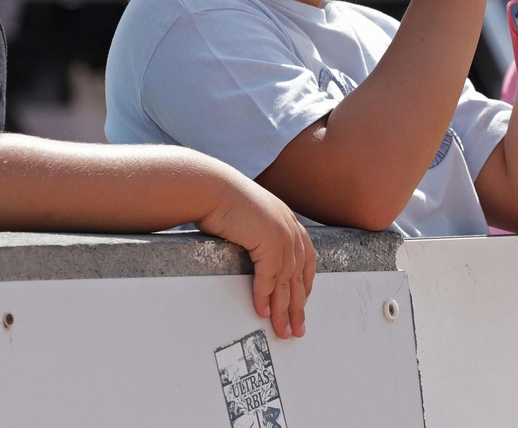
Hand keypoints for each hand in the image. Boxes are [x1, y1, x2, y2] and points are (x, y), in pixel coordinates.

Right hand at [196, 171, 316, 339]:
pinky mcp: (268, 242)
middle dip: (298, 307)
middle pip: (299, 276)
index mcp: (288, 220)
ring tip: (282, 331)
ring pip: (286, 282)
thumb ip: (258, 232)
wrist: (211, 187)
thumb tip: (254, 251)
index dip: (304, 285)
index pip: (305, 259)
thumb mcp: (248, 215)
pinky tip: (262, 312)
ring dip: (283, 310)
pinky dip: (265, 297)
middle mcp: (290, 228)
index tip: (301, 304)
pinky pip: (269, 278)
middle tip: (297, 329)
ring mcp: (282, 234)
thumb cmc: (222, 198)